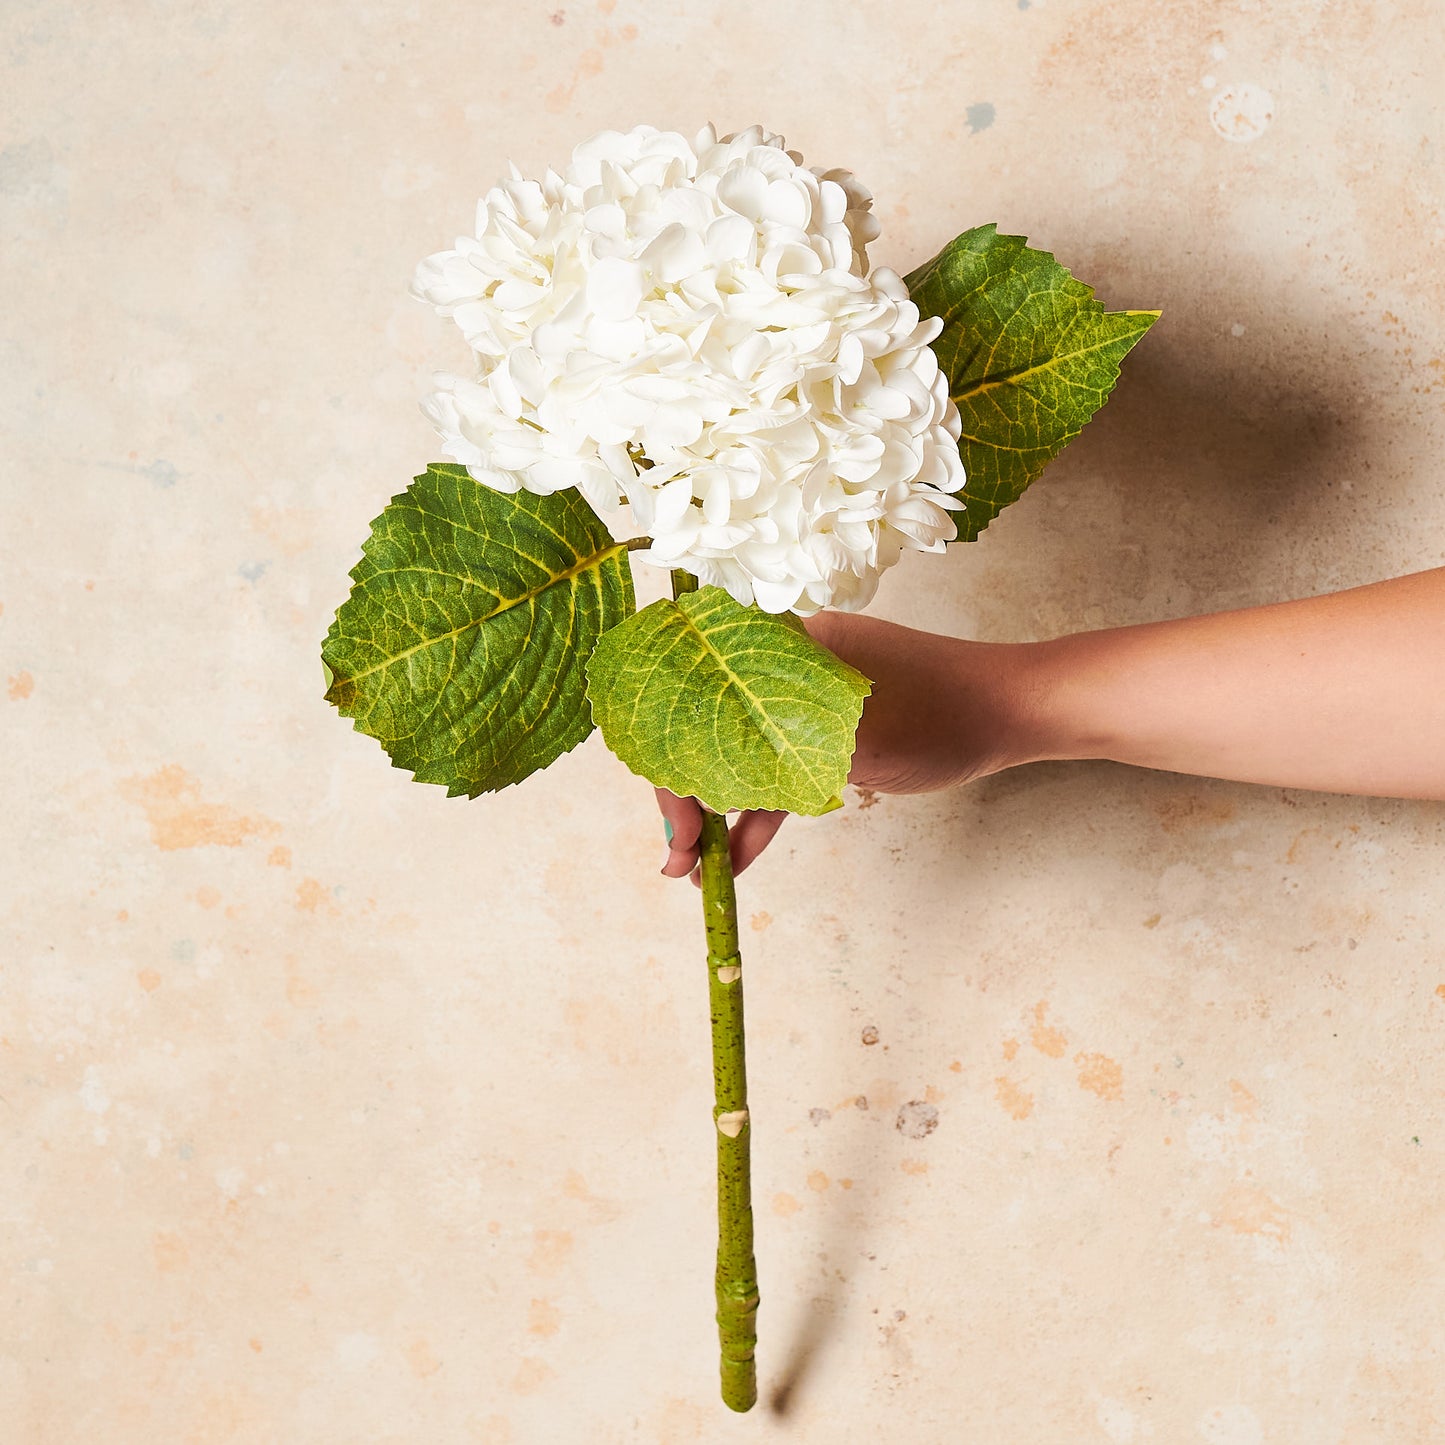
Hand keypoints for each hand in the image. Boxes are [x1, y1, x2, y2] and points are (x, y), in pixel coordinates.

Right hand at [657, 611, 1035, 879]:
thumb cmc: (939, 716)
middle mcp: (777, 660)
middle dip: (686, 798)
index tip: (679, 835)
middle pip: (704, 728)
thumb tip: (702, 803)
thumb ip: (774, 766)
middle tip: (681, 860)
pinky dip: (761, 806)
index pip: (689, 704)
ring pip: (739, 751)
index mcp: (775, 644)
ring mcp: (800, 691)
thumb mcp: (851, 745)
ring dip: (719, 809)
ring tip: (698, 868)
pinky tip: (739, 853)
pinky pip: (776, 762)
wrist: (1011, 709)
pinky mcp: (826, 722)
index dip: (673, 775)